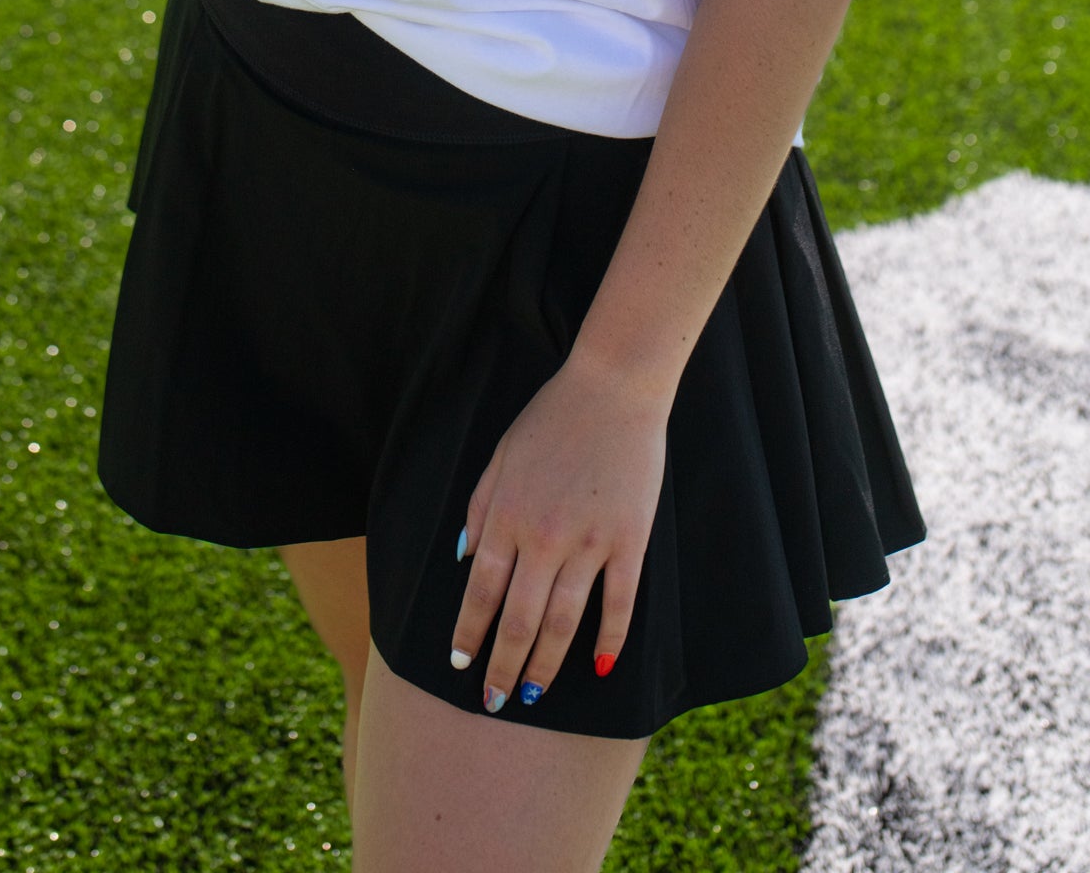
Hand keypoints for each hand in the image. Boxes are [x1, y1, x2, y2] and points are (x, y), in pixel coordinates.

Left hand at [450, 349, 669, 711]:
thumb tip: (464, 561)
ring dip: (546, 664)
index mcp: (507, 515)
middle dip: (502, 666)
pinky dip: (610, 640)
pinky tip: (600, 666)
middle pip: (520, 620)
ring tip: (532, 693)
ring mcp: (590, 541)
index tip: (459, 665)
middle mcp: (545, 537)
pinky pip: (620, 603)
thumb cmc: (550, 419)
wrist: (612, 388)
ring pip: (564, 622)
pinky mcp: (630, 540)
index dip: (468, 633)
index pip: (481, 591)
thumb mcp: (500, 457)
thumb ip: (480, 509)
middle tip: (492, 701)